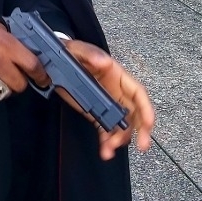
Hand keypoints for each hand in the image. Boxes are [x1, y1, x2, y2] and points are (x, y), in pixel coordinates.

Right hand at [0, 8, 48, 104]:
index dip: (41, 75)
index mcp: (3, 42)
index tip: (43, 79)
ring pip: (5, 93)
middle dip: (21, 82)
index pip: (31, 64)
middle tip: (15, 77)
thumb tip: (27, 55)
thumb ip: (10, 41)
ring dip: (5, 88)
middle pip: (20, 84)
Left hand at [56, 40, 154, 160]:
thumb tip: (105, 62)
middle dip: (141, 130)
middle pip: (135, 112)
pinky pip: (105, 129)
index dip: (146, 108)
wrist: (53, 61)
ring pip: (121, 125)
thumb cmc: (71, 52)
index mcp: (116, 75)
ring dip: (119, 139)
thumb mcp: (78, 49)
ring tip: (109, 150)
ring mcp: (106, 103)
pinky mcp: (95, 113)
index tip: (148, 124)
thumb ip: (90, 54)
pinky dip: (106, 141)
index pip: (138, 92)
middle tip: (142, 145)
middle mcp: (116, 91)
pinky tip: (104, 151)